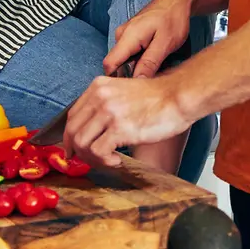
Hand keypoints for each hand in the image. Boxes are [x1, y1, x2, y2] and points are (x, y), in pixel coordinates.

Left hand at [63, 74, 191, 167]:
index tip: (75, 150)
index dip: (70, 137)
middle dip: (78, 152)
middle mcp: (100, 97)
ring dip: (92, 158)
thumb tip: (91, 130)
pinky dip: (105, 161)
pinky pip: (98, 152)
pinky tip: (117, 160)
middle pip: (73, 131)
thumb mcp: (123, 91)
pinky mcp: (120, 128)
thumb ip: (105, 105)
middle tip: (91, 160)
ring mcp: (109, 112)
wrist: (178, 96)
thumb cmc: (157, 98)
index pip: (72, 116)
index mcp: (98, 87)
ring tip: (108, 160)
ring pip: (82, 144)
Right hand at [106, 0, 197, 77]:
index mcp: (127, 37)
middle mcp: (121, 36)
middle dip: (132, 76)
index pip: (109, 65)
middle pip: (117, 65)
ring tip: (158, 68)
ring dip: (139, 69)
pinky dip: (141, 61)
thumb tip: (136, 83)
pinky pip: (130, 55)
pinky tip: (156, 60)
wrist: (177, 0)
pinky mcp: (131, 37)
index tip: (135, 90)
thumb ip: (149, 64)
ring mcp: (125, 36)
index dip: (118, 81)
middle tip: (153, 80)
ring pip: (125, 61)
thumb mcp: (164, 44)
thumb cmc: (173, 18)